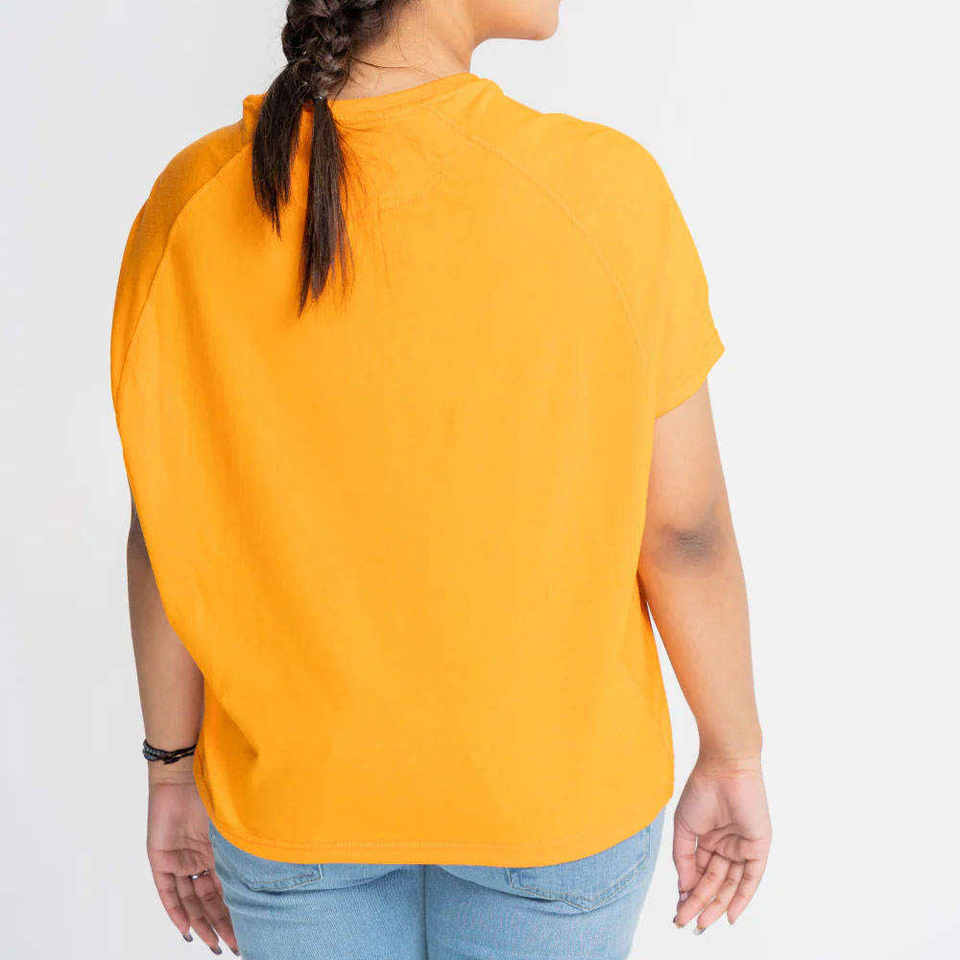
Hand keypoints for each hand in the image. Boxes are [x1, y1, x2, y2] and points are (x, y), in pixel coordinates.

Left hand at [147, 771, 238, 954]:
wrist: (188, 769)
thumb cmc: (219, 789)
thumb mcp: (235, 825)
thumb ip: (243, 849)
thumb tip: (270, 874)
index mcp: (218, 851)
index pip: (227, 890)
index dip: (237, 912)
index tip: (250, 932)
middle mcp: (199, 859)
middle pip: (210, 900)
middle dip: (223, 925)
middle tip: (235, 946)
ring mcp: (180, 859)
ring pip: (191, 900)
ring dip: (202, 923)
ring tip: (214, 943)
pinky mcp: (161, 857)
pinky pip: (168, 891)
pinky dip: (176, 910)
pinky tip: (187, 928)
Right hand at [672, 754, 770, 931]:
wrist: (723, 769)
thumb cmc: (701, 791)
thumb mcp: (684, 828)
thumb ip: (683, 859)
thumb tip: (683, 887)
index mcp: (707, 839)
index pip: (699, 873)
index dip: (688, 892)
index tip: (678, 910)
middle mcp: (726, 846)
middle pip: (713, 882)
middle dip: (699, 903)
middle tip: (686, 921)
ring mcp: (742, 847)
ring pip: (729, 884)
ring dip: (716, 904)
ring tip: (701, 922)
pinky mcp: (758, 846)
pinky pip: (751, 878)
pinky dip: (742, 898)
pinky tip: (730, 915)